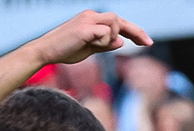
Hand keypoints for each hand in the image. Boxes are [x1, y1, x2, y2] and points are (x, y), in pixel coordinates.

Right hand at [30, 10, 150, 66]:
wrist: (45, 51)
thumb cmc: (66, 50)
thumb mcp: (90, 49)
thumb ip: (105, 45)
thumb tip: (121, 41)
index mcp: (93, 19)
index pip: (119, 22)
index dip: (135, 31)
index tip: (147, 42)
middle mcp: (91, 15)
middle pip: (120, 19)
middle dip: (136, 31)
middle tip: (149, 43)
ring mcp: (88, 19)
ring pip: (114, 22)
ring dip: (112, 37)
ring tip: (96, 46)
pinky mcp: (84, 28)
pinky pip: (104, 32)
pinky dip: (104, 41)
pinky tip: (91, 45)